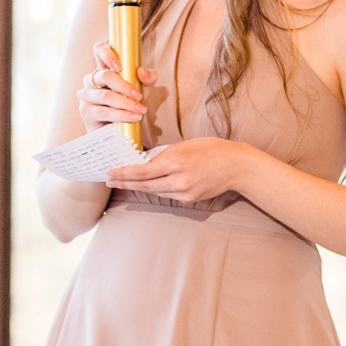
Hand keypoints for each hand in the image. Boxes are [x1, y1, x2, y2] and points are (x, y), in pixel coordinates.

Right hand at [77, 42, 158, 133]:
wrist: (121, 129)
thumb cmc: (130, 103)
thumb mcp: (143, 89)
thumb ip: (147, 78)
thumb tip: (141, 71)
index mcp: (104, 68)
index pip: (99, 50)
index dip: (107, 53)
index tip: (120, 66)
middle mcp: (91, 79)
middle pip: (104, 75)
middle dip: (124, 86)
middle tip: (138, 95)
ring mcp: (86, 95)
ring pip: (105, 95)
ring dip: (125, 103)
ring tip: (140, 110)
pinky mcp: (86, 111)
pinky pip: (104, 111)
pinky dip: (121, 115)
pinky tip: (133, 117)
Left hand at [105, 137, 251, 203]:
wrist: (235, 166)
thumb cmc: (211, 150)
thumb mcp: (184, 146)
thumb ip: (164, 156)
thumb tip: (145, 162)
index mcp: (175, 162)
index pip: (141, 171)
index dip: (123, 174)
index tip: (110, 173)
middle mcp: (178, 180)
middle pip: (144, 185)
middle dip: (125, 183)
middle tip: (110, 181)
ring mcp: (184, 192)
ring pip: (154, 191)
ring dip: (139, 186)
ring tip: (124, 182)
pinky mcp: (189, 199)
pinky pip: (167, 194)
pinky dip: (157, 188)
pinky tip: (150, 184)